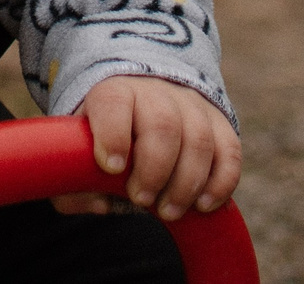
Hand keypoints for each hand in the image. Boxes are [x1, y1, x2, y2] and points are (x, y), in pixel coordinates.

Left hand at [53, 77, 240, 221]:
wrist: (139, 98)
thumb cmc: (103, 136)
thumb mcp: (78, 150)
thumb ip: (73, 182)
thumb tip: (100, 204)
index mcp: (114, 91)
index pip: (114, 103)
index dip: (114, 135)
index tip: (112, 167)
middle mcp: (155, 92)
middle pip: (162, 125)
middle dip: (154, 169)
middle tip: (142, 200)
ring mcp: (191, 105)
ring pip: (199, 139)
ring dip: (186, 183)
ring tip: (168, 212)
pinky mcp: (219, 123)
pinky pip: (229, 151)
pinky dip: (221, 182)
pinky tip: (203, 206)